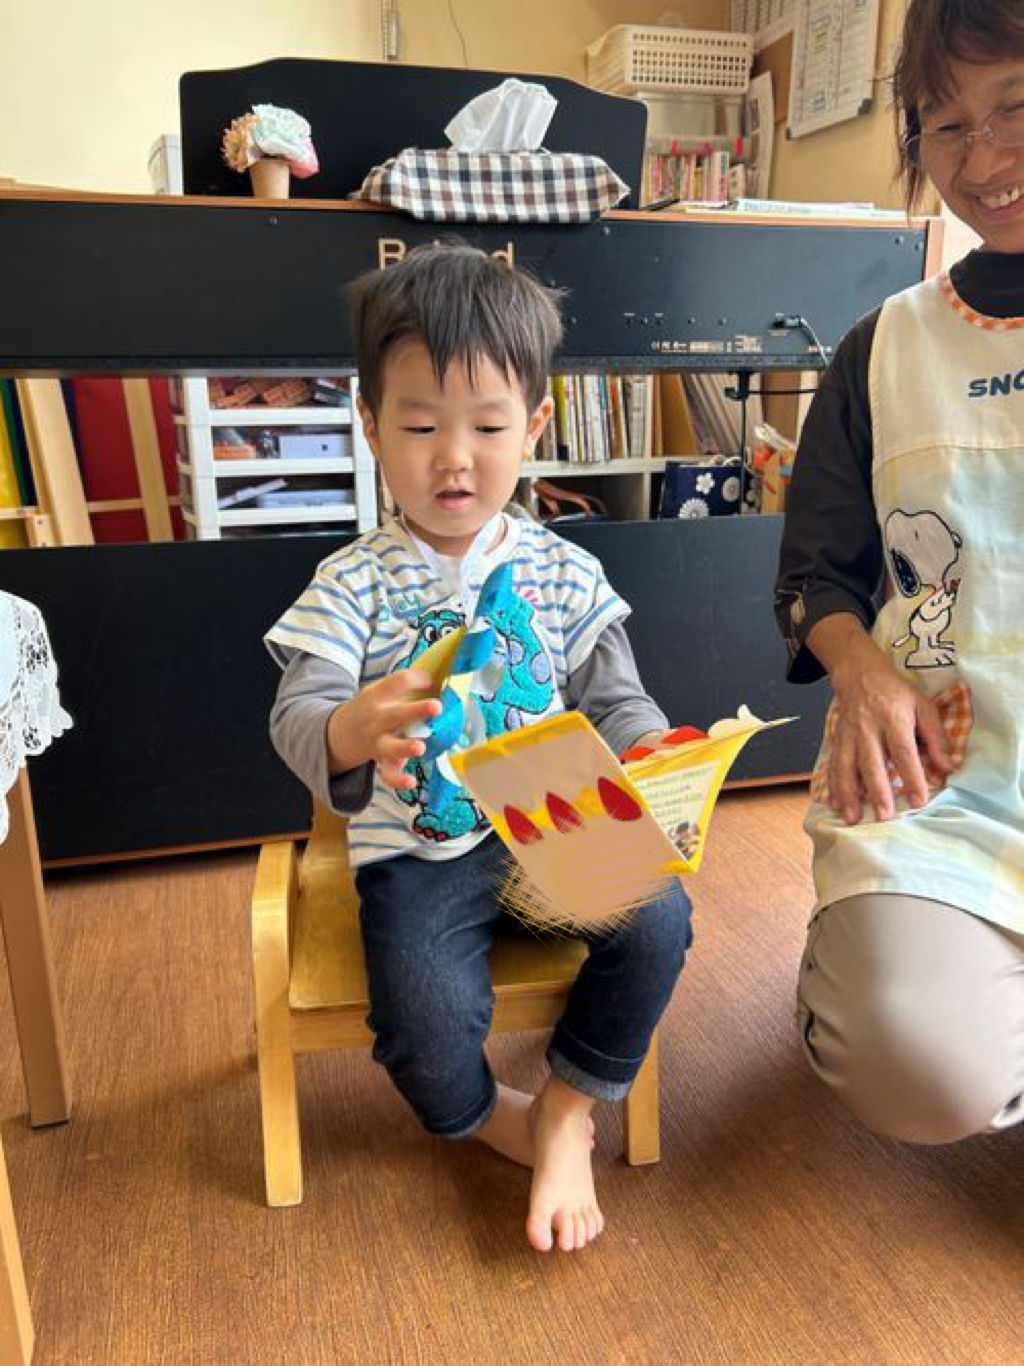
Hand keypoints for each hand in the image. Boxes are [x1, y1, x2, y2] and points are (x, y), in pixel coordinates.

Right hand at [326, 669, 441, 790]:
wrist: (340, 732)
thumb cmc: (373, 708)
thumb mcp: (380, 690)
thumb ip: (405, 685)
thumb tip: (439, 677)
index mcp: (378, 696)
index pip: (398, 682)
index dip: (417, 679)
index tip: (431, 680)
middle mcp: (378, 719)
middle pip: (396, 714)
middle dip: (417, 710)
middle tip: (437, 707)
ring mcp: (378, 741)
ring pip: (390, 747)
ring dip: (405, 747)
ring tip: (420, 748)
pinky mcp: (382, 761)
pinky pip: (388, 774)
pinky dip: (398, 780)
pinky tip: (411, 782)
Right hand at [809, 616, 953, 824]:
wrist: (860, 674)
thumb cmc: (896, 693)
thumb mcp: (923, 706)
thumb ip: (936, 737)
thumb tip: (947, 766)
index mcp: (893, 718)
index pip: (904, 752)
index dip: (912, 777)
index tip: (918, 800)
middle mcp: (868, 728)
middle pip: (872, 763)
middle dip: (877, 791)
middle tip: (884, 816)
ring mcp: (849, 735)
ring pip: (846, 766)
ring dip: (849, 794)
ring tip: (853, 817)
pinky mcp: (837, 739)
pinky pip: (833, 764)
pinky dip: (832, 785)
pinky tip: (834, 803)